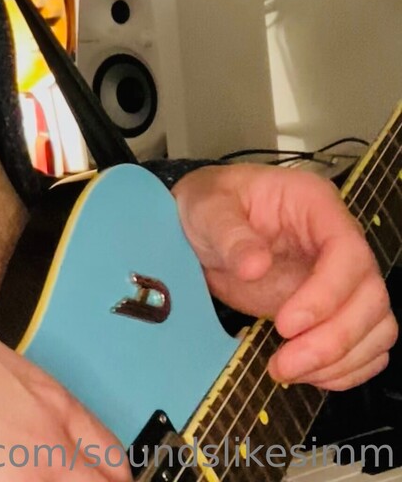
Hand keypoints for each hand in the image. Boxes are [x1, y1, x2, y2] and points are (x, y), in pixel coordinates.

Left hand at [172, 163, 395, 388]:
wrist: (204, 227)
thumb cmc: (211, 206)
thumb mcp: (207, 208)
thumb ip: (229, 233)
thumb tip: (255, 266)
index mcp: (316, 204)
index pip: (348, 251)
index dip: (327, 294)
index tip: (285, 324)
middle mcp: (340, 240)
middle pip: (370, 296)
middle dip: (333, 339)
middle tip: (284, 363)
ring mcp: (344, 277)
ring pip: (376, 326)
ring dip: (340, 360)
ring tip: (287, 371)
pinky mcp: (338, 309)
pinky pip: (368, 346)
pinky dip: (345, 369)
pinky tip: (307, 374)